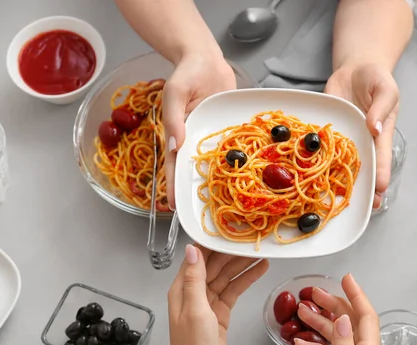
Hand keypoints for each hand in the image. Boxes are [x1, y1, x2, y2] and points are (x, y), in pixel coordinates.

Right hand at [163, 54, 236, 208]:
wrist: (207, 59)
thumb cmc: (187, 73)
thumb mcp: (176, 92)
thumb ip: (174, 118)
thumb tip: (173, 146)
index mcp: (177, 133)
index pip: (173, 164)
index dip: (173, 185)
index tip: (173, 206)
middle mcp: (193, 139)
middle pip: (192, 168)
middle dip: (194, 189)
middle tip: (200, 213)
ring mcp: (210, 136)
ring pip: (212, 162)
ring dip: (216, 179)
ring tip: (223, 203)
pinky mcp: (225, 131)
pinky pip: (229, 148)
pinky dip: (234, 161)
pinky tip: (243, 175)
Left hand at [166, 245, 268, 344]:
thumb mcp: (195, 311)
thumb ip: (194, 279)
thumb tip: (191, 249)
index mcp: (182, 290)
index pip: (197, 258)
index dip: (212, 242)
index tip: (227, 229)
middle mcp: (194, 292)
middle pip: (214, 264)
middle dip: (231, 251)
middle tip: (250, 239)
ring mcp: (208, 302)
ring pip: (226, 276)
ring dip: (242, 264)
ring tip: (260, 251)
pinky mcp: (221, 311)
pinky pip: (234, 290)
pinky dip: (246, 279)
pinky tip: (259, 270)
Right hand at [294, 274, 386, 344]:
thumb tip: (344, 319)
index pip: (366, 315)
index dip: (357, 294)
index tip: (346, 278)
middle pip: (349, 322)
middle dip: (333, 303)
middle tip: (315, 292)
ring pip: (337, 337)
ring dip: (320, 323)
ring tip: (303, 313)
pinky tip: (302, 344)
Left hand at [325, 63, 398, 208]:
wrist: (355, 69)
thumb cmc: (376, 79)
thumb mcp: (385, 89)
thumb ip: (381, 107)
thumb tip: (375, 128)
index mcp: (380, 134)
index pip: (382, 158)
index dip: (381, 174)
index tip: (379, 189)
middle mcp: (362, 141)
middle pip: (363, 168)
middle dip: (363, 187)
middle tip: (361, 206)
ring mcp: (344, 138)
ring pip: (341, 162)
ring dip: (337, 179)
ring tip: (334, 199)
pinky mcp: (327, 132)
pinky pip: (321, 147)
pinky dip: (315, 159)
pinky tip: (308, 172)